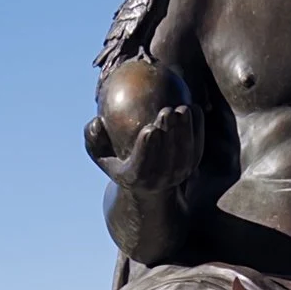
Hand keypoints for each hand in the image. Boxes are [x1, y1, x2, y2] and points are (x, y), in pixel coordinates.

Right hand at [85, 57, 201, 192]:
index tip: (149, 128)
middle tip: (167, 112)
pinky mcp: (192, 166)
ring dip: (186, 131)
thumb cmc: (118, 158)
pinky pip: (198, 147)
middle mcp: (159, 181)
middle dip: (168, 136)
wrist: (146, 179)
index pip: (141, 166)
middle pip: (167, 159)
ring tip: (183, 108)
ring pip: (186, 154)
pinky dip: (197, 129)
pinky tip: (194, 108)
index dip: (147, 149)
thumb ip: (92, 138)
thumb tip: (96, 121)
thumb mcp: (99, 151)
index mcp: (134, 178)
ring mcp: (178, 175)